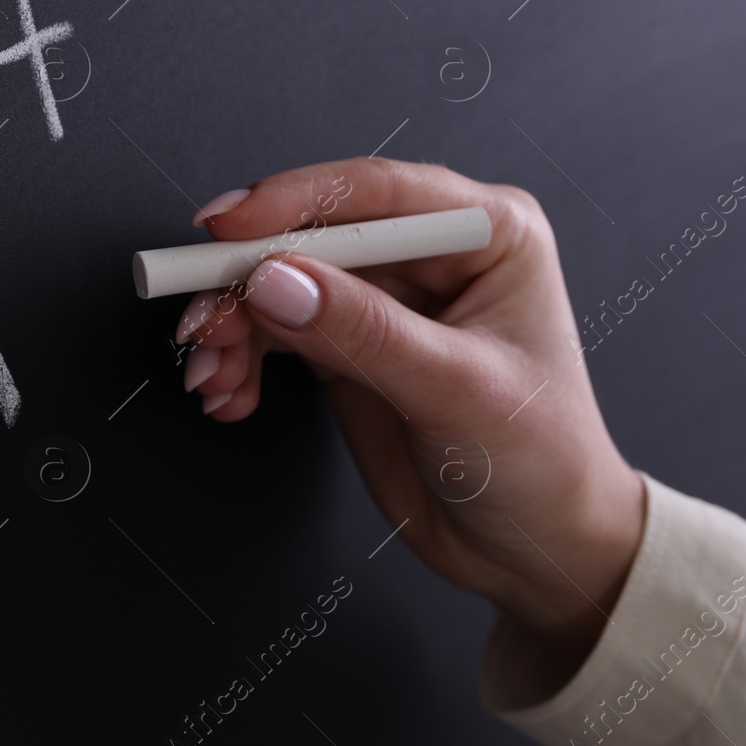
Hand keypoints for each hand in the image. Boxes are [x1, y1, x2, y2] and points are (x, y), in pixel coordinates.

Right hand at [176, 157, 645, 699]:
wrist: (538, 551)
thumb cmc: (543, 463)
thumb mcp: (457, 393)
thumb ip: (364, 333)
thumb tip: (275, 280)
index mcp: (488, 233)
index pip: (377, 195)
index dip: (294, 203)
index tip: (228, 231)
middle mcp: (434, 254)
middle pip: (315, 235)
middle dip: (248, 279)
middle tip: (202, 322)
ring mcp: (387, 299)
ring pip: (284, 281)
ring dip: (236, 327)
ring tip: (211, 377)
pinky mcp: (350, 344)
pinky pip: (277, 329)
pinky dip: (244, 358)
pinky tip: (231, 394)